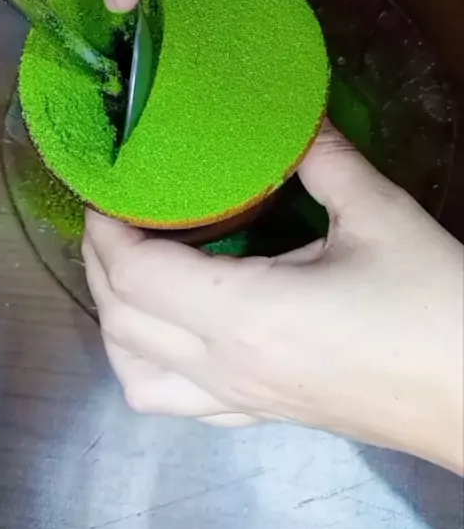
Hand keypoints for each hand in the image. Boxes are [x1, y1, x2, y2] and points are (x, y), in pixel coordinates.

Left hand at [83, 121, 463, 473]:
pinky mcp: (262, 416)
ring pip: (135, 375)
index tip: (110, 190)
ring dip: (117, 321)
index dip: (107, 229)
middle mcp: (227, 366)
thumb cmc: (432, 306)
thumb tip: (294, 112)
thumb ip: (325, 158)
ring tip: (133, 271)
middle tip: (116, 214)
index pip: (135, 274)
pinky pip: (177, 404)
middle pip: (121, 321)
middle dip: (99, 262)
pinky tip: (176, 330)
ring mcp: (241, 401)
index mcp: (246, 315)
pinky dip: (150, 364)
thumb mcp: (381, 216)